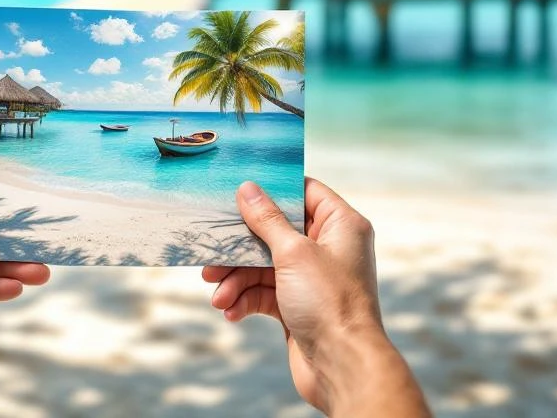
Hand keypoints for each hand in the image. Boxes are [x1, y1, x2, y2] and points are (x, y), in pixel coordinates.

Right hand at [202, 178, 427, 416]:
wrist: (343, 368)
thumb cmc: (330, 303)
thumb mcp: (293, 253)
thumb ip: (267, 220)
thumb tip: (248, 188)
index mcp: (340, 226)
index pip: (304, 192)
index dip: (273, 189)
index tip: (240, 188)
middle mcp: (328, 248)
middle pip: (275, 231)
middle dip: (241, 245)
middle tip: (213, 252)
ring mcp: (312, 278)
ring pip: (264, 265)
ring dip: (237, 278)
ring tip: (217, 294)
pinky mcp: (297, 304)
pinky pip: (264, 292)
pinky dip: (245, 299)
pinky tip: (230, 311)